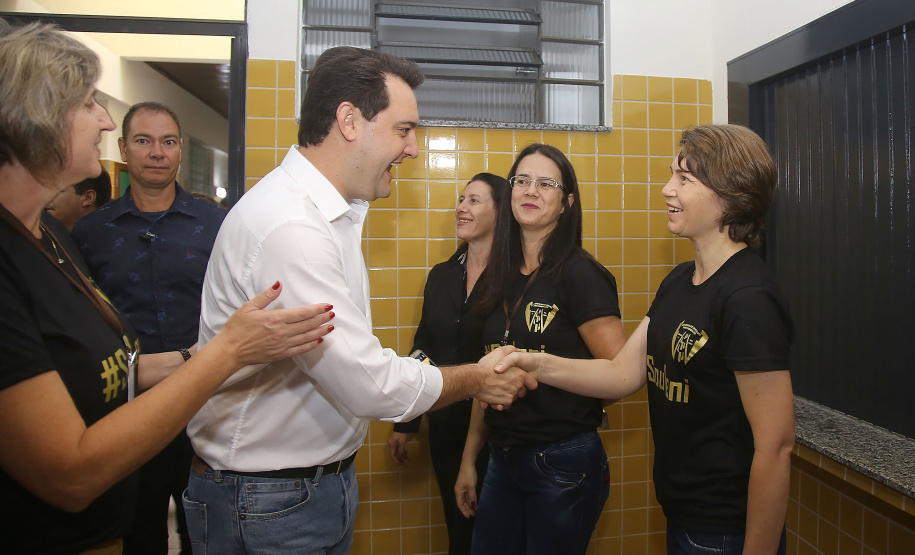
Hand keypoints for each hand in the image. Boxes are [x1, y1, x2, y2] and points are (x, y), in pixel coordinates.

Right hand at [220, 281, 334, 366]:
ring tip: (331, 326)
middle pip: (308, 324)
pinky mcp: (280, 354)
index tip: (327, 306)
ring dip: (320, 331)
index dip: (317, 309)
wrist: (230, 351)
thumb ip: (266, 296)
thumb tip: (279, 284)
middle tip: (333, 314)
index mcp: (275, 318)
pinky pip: (300, 349)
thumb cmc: (237, 328)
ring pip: (307, 337)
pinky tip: (319, 340)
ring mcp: (282, 344)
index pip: (302, 313)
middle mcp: (282, 332)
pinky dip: (311, 344)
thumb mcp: (249, 307)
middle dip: (322, 319)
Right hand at [387, 431, 411, 464]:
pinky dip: (402, 452)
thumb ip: (401, 450)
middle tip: (404, 464)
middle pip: (394, 454)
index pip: (393, 455)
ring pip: (397, 452)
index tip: (400, 464)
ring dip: (401, 456)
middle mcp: (391, 445)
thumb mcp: (402, 442)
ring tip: (407, 459)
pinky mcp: (397, 442)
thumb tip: (401, 457)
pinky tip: (406, 453)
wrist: (403, 425)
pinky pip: (398, 449)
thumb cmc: (402, 433)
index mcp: (391, 445)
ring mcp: (394, 443)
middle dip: (399, 459)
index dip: (396, 460)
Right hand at [455, 461, 478, 517]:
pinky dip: (471, 499)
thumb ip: (472, 496)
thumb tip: (473, 505)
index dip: (464, 511)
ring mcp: (462, 488)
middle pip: (463, 502)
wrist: (468, 464)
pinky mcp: (466, 485)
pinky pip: (468, 495)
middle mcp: (459, 491)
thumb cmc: (469, 475)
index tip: (469, 516)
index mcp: (458, 492)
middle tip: (474, 514)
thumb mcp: (472, 486)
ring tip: (475, 510)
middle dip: (468, 509)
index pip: (460, 504)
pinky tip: (475, 502)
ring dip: (470, 504)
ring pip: (465, 499)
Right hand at [473, 349, 537, 409]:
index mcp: (520, 374)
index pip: (532, 383)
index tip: (523, 382)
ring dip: (508, 395)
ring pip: (514, 398)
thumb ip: (510, 350)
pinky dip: (502, 402)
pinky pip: (506, 404)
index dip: (527, 382)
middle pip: (522, 392)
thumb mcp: (499, 352)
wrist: (475, 380)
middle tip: (506, 384)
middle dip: (516, 389)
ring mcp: (512, 395)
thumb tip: (516, 350)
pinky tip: (496, 395)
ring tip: (499, 388)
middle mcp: (518, 386)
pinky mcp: (505, 402)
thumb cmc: (486, 367)